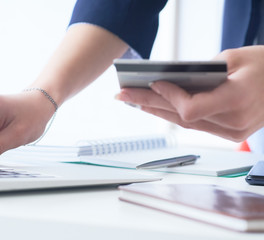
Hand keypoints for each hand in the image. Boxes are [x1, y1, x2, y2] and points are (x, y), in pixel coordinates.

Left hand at [115, 46, 263, 141]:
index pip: (192, 108)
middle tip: (121, 95)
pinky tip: (154, 108)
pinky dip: (172, 115)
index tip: (153, 83)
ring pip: (183, 124)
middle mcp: (233, 122)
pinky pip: (193, 125)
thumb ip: (202, 73)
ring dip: (155, 111)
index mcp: (238, 99)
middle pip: (180, 117)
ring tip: (132, 101)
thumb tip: (170, 81)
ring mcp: (231, 132)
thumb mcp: (234, 58)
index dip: (170, 97)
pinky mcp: (228, 133)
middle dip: (147, 104)